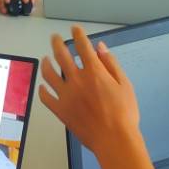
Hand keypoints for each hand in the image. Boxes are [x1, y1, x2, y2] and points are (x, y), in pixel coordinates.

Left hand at [39, 27, 139, 157]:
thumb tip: (100, 47)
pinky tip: (43, 86)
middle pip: (61, 56)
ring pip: (49, 74)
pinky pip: (46, 97)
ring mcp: (65, 95)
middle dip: (57, 43)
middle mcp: (76, 80)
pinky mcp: (60, 110)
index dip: (77, 35)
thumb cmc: (124, 112)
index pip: (82, 47)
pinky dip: (43, 90)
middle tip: (54, 38)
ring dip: (46, 63)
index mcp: (94, 72)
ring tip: (46, 59)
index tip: (74, 29)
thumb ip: (111, 64)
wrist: (113, 139)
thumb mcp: (125, 84)